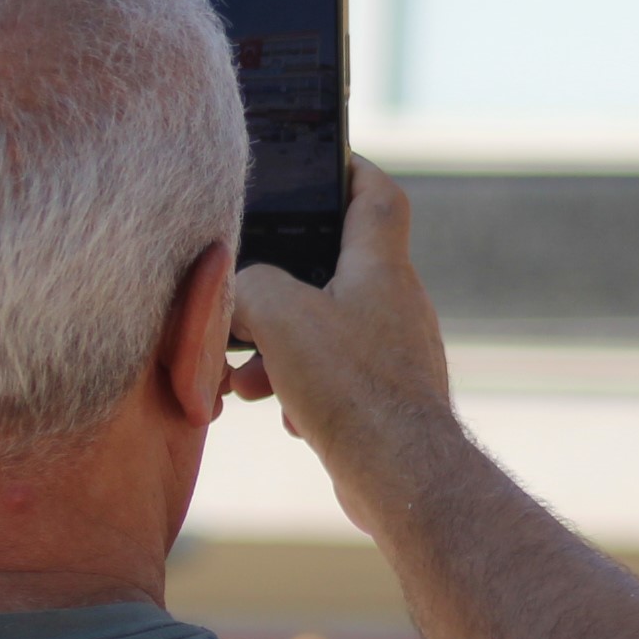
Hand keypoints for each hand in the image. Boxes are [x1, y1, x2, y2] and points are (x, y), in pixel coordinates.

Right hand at [227, 159, 465, 538]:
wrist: (402, 476)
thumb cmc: (350, 387)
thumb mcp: (279, 315)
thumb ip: (248, 284)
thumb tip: (237, 295)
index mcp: (381, 267)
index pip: (376, 194)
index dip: (350, 169)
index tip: (323, 161)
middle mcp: (397, 303)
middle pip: (336, 267)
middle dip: (281, 283)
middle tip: (243, 301)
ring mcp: (395, 353)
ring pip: (327, 328)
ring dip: (280, 346)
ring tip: (243, 377)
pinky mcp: (386, 399)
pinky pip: (335, 376)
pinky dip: (300, 386)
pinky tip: (280, 411)